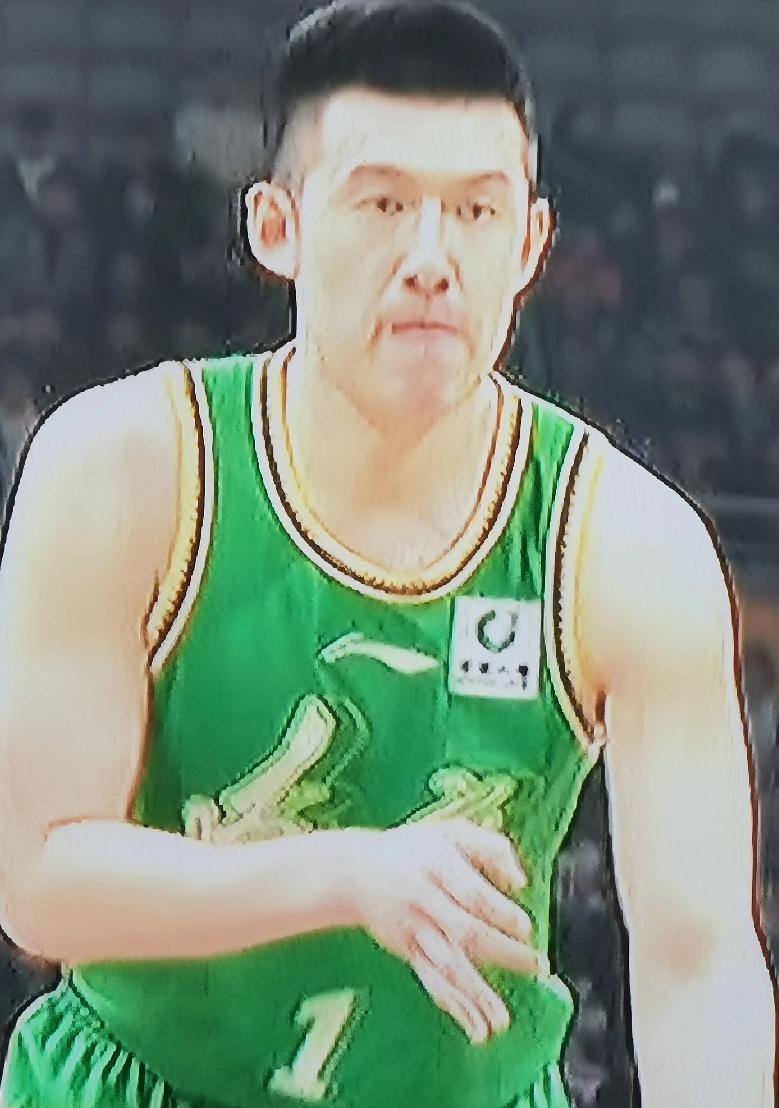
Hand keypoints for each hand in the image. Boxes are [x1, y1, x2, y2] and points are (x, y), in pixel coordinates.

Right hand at [343, 818, 543, 1042]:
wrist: (356, 873)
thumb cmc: (413, 851)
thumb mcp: (451, 832)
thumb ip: (491, 848)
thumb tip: (521, 880)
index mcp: (439, 866)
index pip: (472, 893)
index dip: (499, 911)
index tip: (524, 927)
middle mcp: (427, 900)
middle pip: (465, 931)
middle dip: (503, 953)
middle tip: (536, 966)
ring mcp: (416, 931)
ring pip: (448, 965)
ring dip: (475, 994)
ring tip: (500, 1020)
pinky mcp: (409, 953)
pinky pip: (433, 982)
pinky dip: (455, 1006)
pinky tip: (476, 1028)